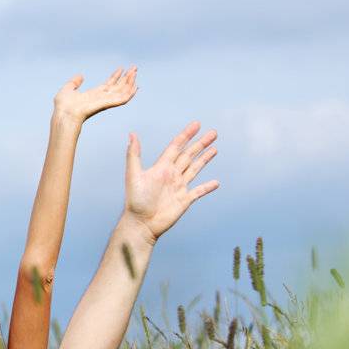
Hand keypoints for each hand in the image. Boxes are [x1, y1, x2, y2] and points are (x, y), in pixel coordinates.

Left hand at [54, 67, 137, 124]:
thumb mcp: (68, 89)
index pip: (108, 85)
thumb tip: (81, 75)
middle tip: (134, 67)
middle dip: (126, 78)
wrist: (64, 115)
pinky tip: (135, 86)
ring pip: (122, 91)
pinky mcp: (107, 104)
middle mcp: (101, 98)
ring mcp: (105, 101)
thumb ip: (75, 82)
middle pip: (117, 87)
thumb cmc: (63, 107)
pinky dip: (129, 93)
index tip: (121, 68)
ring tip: (135, 71)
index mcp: (93, 95)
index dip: (115, 76)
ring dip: (130, 82)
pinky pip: (122, 99)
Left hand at [123, 122, 218, 242]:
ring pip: (195, 169)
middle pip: (189, 155)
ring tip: (214, 148)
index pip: (176, 147)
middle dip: (200, 144)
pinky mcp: (184, 200)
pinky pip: (199, 191)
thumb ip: (134, 154)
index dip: (186, 135)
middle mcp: (171, 175)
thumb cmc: (135, 201)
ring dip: (205, 159)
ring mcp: (178, 187)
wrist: (141, 223)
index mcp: (161, 167)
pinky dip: (207, 187)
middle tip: (213, 133)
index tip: (196, 124)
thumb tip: (132, 134)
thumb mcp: (134, 175)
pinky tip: (216, 182)